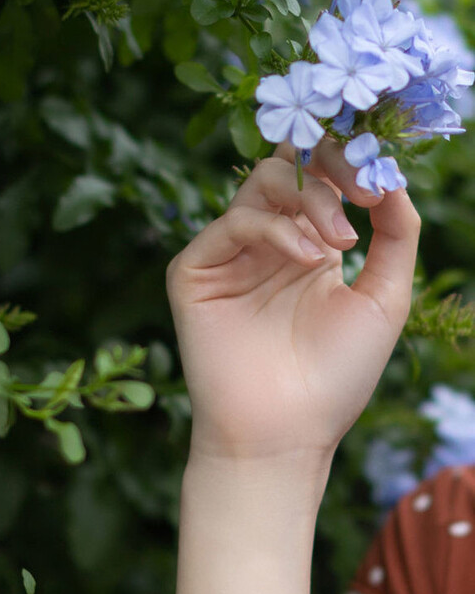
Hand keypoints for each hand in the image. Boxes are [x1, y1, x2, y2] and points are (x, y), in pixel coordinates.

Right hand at [166, 136, 420, 464]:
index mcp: (309, 247)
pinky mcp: (195, 271)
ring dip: (310, 199)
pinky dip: (276, 230)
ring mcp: (229, 255)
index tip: (379, 177)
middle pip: (290, 168)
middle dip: (331, 171)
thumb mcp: (385, 298)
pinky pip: (233, 223)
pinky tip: (308, 260)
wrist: (287, 431)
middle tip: (363, 196)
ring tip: (340, 243)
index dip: (348, 162)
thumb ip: (397, 233)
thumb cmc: (336, 376)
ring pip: (261, 183)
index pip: (320, 177)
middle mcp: (267, 244)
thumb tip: (392, 176)